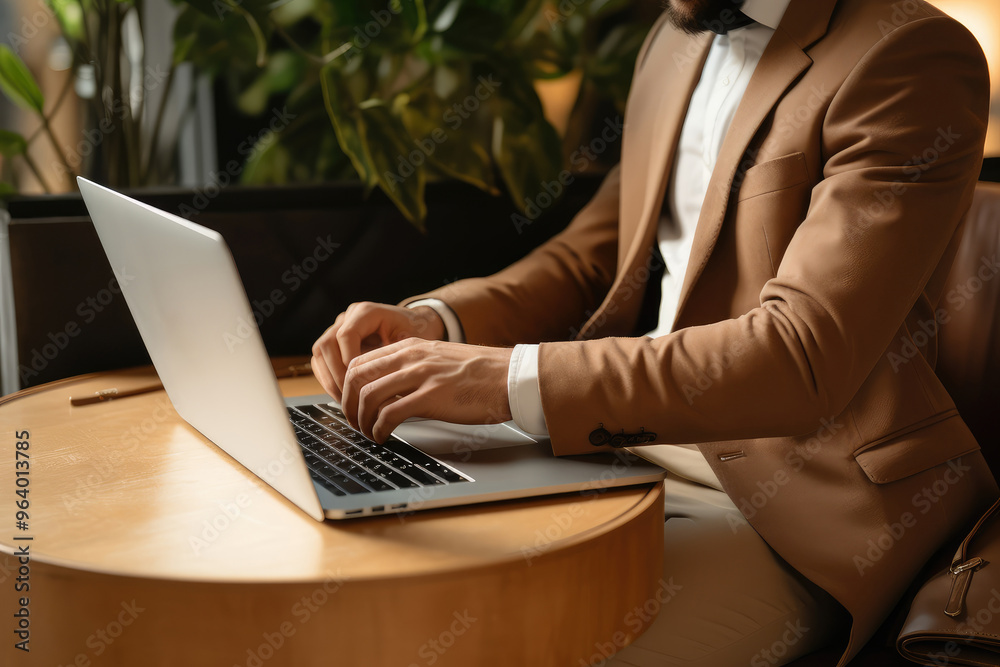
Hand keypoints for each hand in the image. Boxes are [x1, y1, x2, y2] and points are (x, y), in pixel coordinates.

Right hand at [311, 302, 444, 400]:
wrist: (415, 325)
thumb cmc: (415, 331)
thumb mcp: (414, 339)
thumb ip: (398, 355)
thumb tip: (383, 379)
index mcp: (366, 312)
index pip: (345, 335)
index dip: (349, 361)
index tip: (361, 382)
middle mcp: (348, 317)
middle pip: (326, 344)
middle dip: (337, 375)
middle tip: (350, 397)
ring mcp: (338, 329)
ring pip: (320, 354)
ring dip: (330, 380)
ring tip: (346, 400)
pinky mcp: (335, 343)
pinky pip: (321, 362)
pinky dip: (329, 380)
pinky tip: (343, 396)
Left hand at [341, 338, 512, 442]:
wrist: (509, 376)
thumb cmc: (479, 374)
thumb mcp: (438, 359)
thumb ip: (412, 369)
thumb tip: (390, 392)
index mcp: (410, 346)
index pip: (361, 362)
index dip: (347, 387)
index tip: (351, 405)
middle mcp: (410, 358)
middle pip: (357, 378)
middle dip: (347, 405)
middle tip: (354, 423)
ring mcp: (420, 376)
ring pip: (368, 397)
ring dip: (361, 421)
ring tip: (369, 434)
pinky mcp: (431, 397)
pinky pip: (389, 415)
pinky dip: (379, 429)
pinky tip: (384, 437)